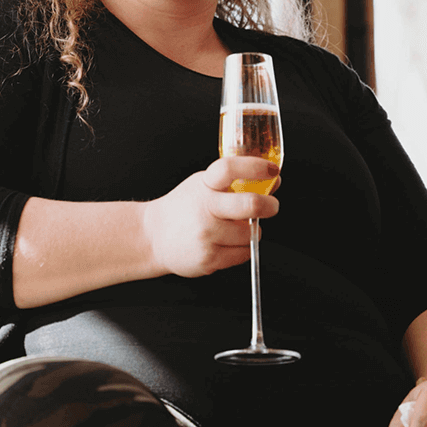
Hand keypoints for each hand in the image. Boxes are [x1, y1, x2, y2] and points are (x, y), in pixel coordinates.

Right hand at [142, 157, 280, 278]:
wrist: (153, 237)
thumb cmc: (184, 209)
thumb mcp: (203, 186)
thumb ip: (234, 183)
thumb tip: (273, 180)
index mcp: (204, 185)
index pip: (229, 168)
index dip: (254, 167)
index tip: (272, 170)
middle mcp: (204, 208)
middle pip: (250, 205)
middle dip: (269, 205)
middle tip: (271, 205)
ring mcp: (207, 235)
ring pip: (251, 233)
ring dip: (250, 231)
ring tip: (233, 229)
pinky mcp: (209, 259)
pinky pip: (244, 254)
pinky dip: (241, 249)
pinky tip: (224, 243)